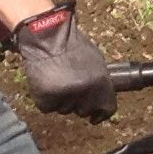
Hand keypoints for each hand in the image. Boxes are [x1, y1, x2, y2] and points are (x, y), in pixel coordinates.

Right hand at [10, 2, 116, 120]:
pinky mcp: (45, 99)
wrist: (46, 36)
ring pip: (65, 109)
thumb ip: (100, 82)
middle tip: (70, 86)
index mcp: (101, 83)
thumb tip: (102, 98)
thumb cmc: (72, 45)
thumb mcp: (96, 61)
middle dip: (79, 104)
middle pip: (84, 111)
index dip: (100, 114)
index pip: (107, 109)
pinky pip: (48, 107)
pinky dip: (46, 98)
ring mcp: (64, 96)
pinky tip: (46, 82)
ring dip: (61, 100)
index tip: (94, 117)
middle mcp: (84, 92)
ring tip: (57, 78)